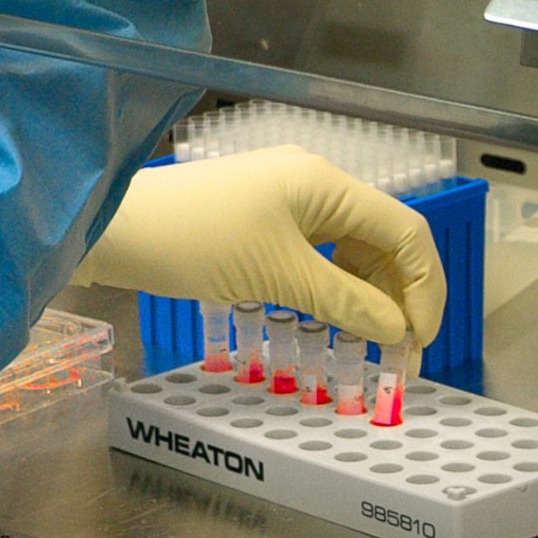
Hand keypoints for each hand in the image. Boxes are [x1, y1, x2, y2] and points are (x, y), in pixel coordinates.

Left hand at [71, 146, 445, 348]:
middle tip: (399, 354)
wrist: (112, 226)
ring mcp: (284, 198)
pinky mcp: (259, 218)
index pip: (406, 231)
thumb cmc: (193, 240)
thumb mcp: (278, 276)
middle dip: (399, 296)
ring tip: (370, 343)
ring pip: (351, 249)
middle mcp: (312, 182)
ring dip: (367, 295)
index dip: (425, 288)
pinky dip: (332, 286)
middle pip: (383, 240)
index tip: (418, 342)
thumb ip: (347, 302)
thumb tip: (398, 330)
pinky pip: (317, 252)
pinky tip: (333, 318)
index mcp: (325, 182)